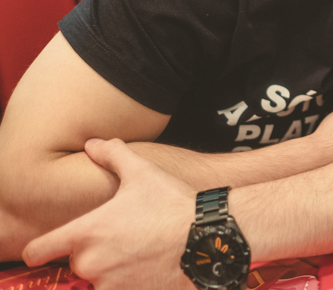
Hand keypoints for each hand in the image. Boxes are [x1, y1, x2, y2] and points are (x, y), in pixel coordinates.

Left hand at [23, 138, 196, 289]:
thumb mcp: (143, 172)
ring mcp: (111, 285)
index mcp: (86, 232)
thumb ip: (113, 156)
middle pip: (77, 264)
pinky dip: (132, 282)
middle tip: (122, 239)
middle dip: (95, 254)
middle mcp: (92, 263)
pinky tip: (150, 266)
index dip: (39, 249)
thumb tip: (94, 144)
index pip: (38, 250)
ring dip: (113, 271)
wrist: (206, 239)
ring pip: (99, 280)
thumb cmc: (172, 205)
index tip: (43, 250)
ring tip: (139, 253)